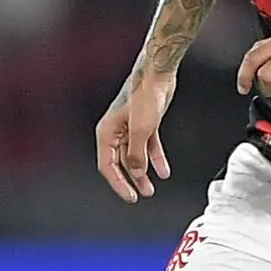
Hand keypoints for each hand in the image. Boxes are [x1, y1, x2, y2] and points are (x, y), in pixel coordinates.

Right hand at [95, 69, 177, 200]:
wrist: (157, 74)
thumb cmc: (144, 94)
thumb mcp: (140, 130)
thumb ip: (136, 154)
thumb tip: (136, 172)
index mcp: (107, 132)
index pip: (107, 165)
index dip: (118, 183)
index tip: (130, 196)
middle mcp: (116, 132)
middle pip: (120, 163)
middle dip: (131, 180)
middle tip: (140, 195)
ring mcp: (130, 128)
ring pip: (134, 157)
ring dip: (143, 173)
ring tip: (150, 188)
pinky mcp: (144, 124)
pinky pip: (148, 147)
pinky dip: (155, 159)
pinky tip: (163, 171)